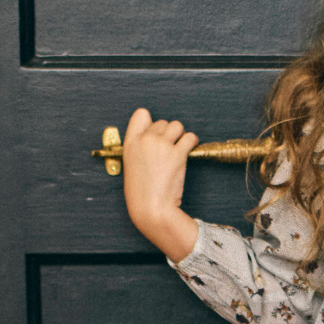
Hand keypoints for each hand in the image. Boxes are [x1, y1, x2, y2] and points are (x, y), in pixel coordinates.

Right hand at [122, 109, 199, 261]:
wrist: (152, 209)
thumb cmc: (142, 193)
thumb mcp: (132, 166)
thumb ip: (140, 149)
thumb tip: (156, 138)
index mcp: (130, 142)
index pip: (141, 114)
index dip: (151, 123)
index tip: (156, 136)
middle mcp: (145, 140)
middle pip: (163, 122)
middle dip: (168, 134)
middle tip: (169, 152)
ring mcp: (162, 145)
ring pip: (177, 126)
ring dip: (181, 136)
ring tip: (180, 150)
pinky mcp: (178, 154)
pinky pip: (190, 137)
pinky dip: (192, 143)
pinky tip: (189, 152)